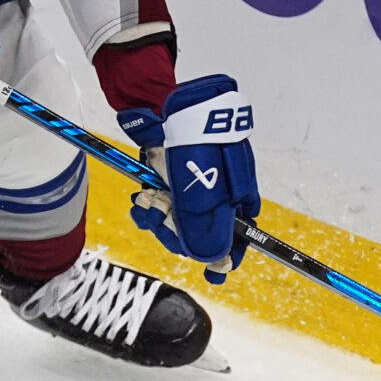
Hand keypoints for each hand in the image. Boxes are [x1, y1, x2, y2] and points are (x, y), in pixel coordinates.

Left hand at [116, 76, 259, 281]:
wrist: (167, 108)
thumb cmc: (196, 142)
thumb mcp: (204, 186)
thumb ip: (208, 223)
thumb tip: (214, 259)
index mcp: (236, 196)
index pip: (239, 235)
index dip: (226, 255)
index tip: (214, 273)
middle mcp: (215, 196)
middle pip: (201, 235)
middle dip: (178, 232)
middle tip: (162, 215)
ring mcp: (191, 190)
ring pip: (175, 224)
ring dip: (158, 219)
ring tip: (147, 202)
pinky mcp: (168, 184)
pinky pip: (158, 209)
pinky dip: (147, 209)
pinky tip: (141, 201)